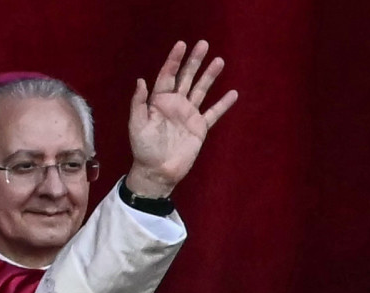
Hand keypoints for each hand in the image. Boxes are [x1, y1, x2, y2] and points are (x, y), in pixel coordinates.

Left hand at [125, 40, 237, 197]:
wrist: (157, 172)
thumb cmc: (143, 149)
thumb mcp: (137, 125)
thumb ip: (139, 103)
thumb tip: (141, 80)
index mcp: (159, 102)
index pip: (167, 75)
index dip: (174, 60)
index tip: (182, 45)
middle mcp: (175, 105)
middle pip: (186, 78)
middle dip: (194, 61)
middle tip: (203, 44)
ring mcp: (188, 115)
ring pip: (201, 91)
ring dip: (210, 76)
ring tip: (219, 60)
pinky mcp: (199, 128)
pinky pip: (213, 113)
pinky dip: (223, 104)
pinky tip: (233, 93)